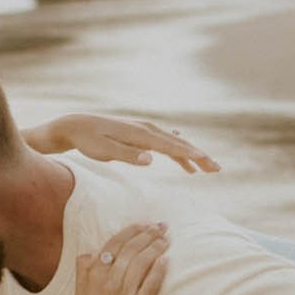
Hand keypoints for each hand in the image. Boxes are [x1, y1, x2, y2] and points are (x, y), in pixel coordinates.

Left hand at [34, 112, 218, 173]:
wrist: (77, 125)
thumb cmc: (88, 140)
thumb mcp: (104, 150)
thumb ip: (127, 155)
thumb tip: (151, 159)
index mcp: (140, 133)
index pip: (170, 146)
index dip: (189, 154)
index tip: (206, 161)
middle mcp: (146, 128)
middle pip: (178, 143)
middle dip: (199, 155)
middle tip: (217, 168)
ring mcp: (144, 129)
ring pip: (173, 143)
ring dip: (191, 154)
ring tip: (207, 167)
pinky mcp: (140, 133)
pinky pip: (164, 142)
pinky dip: (176, 151)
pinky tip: (184, 154)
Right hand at [73, 224, 169, 294]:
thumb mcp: (79, 291)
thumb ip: (84, 269)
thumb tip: (92, 251)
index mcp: (93, 274)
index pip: (115, 244)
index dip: (132, 231)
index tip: (145, 225)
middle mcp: (108, 281)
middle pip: (132, 250)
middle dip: (149, 234)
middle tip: (162, 228)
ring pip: (142, 263)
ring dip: (156, 248)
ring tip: (166, 241)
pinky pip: (151, 286)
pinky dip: (158, 271)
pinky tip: (165, 261)